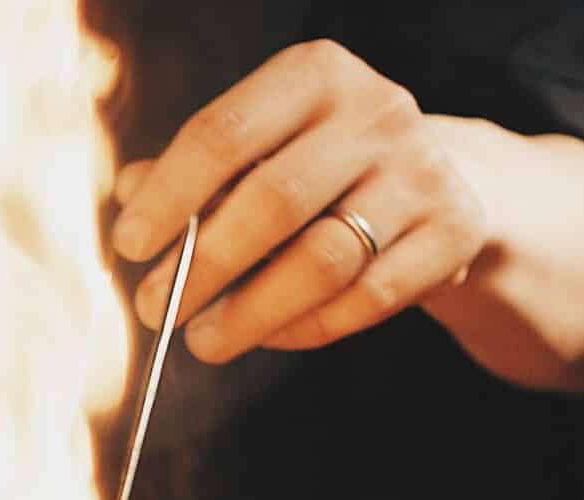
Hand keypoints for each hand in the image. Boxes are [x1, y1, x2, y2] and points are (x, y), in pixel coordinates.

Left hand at [111, 40, 583, 392]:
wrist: (433, 179)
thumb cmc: (315, 165)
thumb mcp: (256, 148)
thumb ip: (191, 171)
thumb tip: (129, 192)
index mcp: (314, 75)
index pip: (225, 133)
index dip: (169, 196)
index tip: (128, 246)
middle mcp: (377, 111)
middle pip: (273, 202)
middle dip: (203, 268)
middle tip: (156, 310)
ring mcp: (423, 171)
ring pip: (323, 259)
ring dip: (250, 312)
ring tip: (204, 340)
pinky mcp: (455, 231)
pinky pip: (368, 298)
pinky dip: (307, 326)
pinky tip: (270, 335)